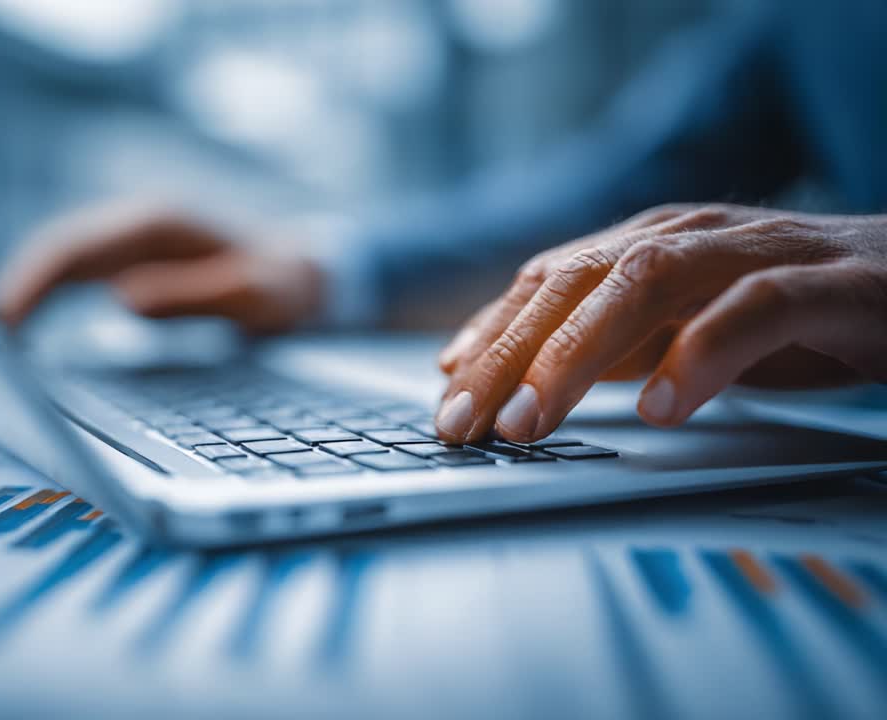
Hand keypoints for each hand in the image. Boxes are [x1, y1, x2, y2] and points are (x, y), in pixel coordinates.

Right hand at [0, 201, 326, 333]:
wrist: (316, 277)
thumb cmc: (291, 287)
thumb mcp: (259, 295)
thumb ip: (198, 296)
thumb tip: (123, 301)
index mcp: (158, 226)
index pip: (73, 249)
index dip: (29, 285)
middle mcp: (138, 227)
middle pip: (54, 253)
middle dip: (10, 293)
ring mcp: (133, 244)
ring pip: (58, 264)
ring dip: (20, 298)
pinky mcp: (134, 265)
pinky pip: (72, 279)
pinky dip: (42, 302)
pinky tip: (21, 337)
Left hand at [434, 204, 886, 442]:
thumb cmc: (792, 309)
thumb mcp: (679, 329)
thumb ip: (606, 345)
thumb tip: (508, 377)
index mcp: (649, 244)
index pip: (547, 281)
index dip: (490, 333)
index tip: (445, 391)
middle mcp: (690, 237)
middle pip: (576, 282)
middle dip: (508, 354)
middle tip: (465, 421)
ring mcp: (757, 252)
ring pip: (644, 286)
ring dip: (575, 354)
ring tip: (529, 419)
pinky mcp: (828, 284)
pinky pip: (754, 310)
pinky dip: (700, 355)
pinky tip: (659, 407)